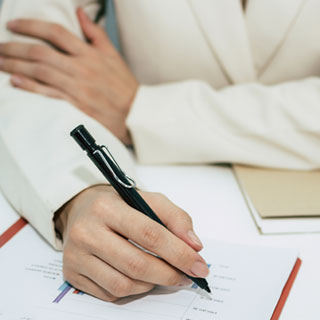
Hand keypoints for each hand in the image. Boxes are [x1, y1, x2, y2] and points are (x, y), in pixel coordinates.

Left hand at [0, 8, 137, 144]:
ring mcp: (78, 88)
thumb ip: (95, 34)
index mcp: (90, 54)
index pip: (55, 33)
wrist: (135, 113)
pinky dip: (30, 87)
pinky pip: (49, 94)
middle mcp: (81, 69)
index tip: (13, 25)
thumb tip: (80, 13)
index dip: (31, 26)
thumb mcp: (113, 55)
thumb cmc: (124, 86)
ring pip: (40, 72)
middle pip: (41, 52)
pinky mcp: (76, 106)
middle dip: (14, 47)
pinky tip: (15, 81)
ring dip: (15, 66)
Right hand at [55, 185, 207, 301]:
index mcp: (106, 207)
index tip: (199, 266)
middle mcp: (87, 232)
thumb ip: (175, 218)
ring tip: (164, 274)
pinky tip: (141, 278)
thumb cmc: (119, 204)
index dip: (179, 253)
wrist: (81, 209)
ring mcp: (76, 256)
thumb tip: (194, 246)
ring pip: (124, 285)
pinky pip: (110, 294)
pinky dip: (134, 290)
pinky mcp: (72, 274)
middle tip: (187, 276)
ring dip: (152, 284)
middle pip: (137, 264)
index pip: (149, 234)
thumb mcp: (147, 199)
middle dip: (169, 274)